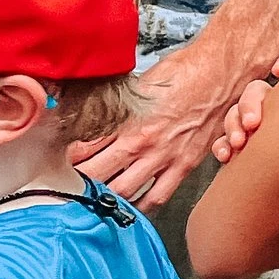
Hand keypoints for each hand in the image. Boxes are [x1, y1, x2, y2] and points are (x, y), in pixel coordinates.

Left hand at [71, 31, 264, 207]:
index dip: (68, 157)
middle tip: (65, 186)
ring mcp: (164, 158)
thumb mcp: (141, 81)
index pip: (87, 146)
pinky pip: (158, 196)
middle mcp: (144, 143)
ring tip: (90, 199)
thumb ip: (120, 102)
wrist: (221, 72)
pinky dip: (141, 206)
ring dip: (104, 196)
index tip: (57, 161)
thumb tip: (97, 107)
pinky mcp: (184, 166)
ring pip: (123, 190)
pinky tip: (129, 208)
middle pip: (99, 173)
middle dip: (79, 182)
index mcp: (128, 120)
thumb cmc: (185, 70)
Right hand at [215, 52, 278, 160]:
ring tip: (237, 143)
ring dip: (232, 123)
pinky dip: (222, 147)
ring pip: (238, 116)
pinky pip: (227, 145)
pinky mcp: (250, 160)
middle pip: (259, 94)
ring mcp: (265, 139)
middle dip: (250, 102)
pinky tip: (226, 157)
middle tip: (253, 124)